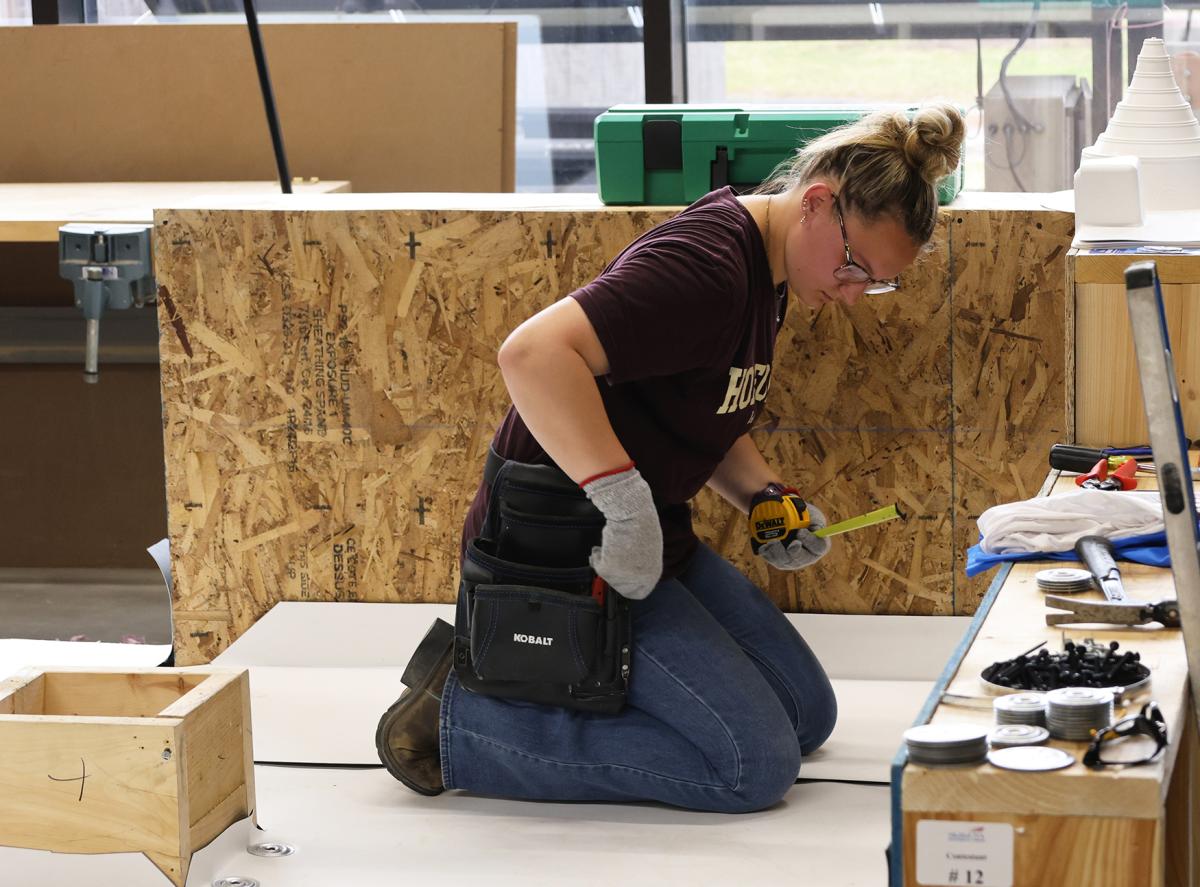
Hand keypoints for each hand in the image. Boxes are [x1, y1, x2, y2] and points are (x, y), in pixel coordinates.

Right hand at [582, 465, 662, 598]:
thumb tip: (628, 574)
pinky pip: (597, 566)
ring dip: (606, 562)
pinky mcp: (608, 568)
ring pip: (607, 576)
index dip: (628, 585)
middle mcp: (639, 579)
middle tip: (613, 559)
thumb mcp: (648, 553)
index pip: (639, 593)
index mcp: (652, 575)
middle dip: (614, 574)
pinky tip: (605, 544)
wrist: (632, 513)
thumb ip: (640, 567)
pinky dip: (597, 555)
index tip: (621, 578)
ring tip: (612, 546)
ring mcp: (623, 575)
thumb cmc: (641, 526)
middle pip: (620, 587)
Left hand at [749, 486, 830, 569]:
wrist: (790, 519)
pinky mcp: (778, 560)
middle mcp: (806, 556)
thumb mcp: (812, 514)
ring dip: (778, 553)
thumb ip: (812, 519)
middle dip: (794, 552)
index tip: (801, 532)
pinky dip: (767, 553)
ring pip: (785, 561)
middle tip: (789, 543)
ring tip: (773, 542)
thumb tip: (807, 526)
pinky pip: (772, 560)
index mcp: (818, 545)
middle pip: (800, 558)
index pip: (818, 547)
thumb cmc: (805, 517)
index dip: (810, 540)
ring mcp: (792, 560)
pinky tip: (764, 547)